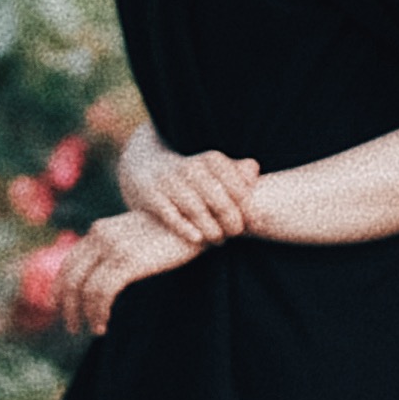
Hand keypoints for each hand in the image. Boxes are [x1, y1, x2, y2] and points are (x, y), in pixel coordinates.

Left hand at [58, 212, 197, 332]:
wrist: (198, 220)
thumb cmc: (172, 233)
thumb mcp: (138, 237)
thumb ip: (119, 250)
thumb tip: (109, 277)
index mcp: (100, 230)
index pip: (69, 262)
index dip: (59, 288)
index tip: (58, 307)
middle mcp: (100, 235)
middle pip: (70, 277)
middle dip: (67, 306)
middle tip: (72, 327)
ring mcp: (112, 247)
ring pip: (84, 289)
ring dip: (85, 314)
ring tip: (94, 330)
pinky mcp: (126, 260)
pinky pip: (101, 293)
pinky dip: (98, 312)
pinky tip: (104, 325)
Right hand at [123, 138, 263, 246]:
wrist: (143, 165)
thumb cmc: (190, 174)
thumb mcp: (213, 167)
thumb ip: (237, 171)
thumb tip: (255, 169)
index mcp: (211, 160)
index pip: (239, 190)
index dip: (246, 209)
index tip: (248, 221)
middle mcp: (191, 168)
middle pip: (221, 202)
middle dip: (231, 223)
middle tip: (234, 234)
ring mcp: (169, 181)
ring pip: (197, 211)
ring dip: (212, 231)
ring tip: (218, 240)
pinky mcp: (151, 196)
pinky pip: (171, 216)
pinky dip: (186, 229)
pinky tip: (198, 239)